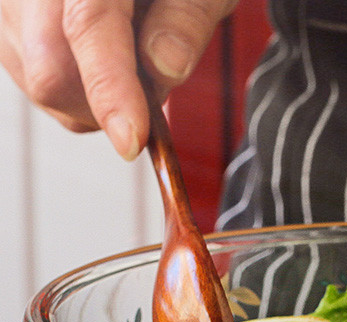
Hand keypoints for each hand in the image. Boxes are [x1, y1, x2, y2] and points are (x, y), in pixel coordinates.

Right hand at [0, 0, 237, 159]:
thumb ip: (186, 20)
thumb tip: (165, 66)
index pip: (89, 24)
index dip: (111, 89)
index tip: (132, 142)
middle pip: (51, 72)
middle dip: (109, 104)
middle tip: (154, 81)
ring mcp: (11, 7)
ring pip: (43, 88)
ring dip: (98, 100)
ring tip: (132, 58)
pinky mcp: (8, 30)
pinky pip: (40, 88)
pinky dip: (81, 94)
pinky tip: (106, 64)